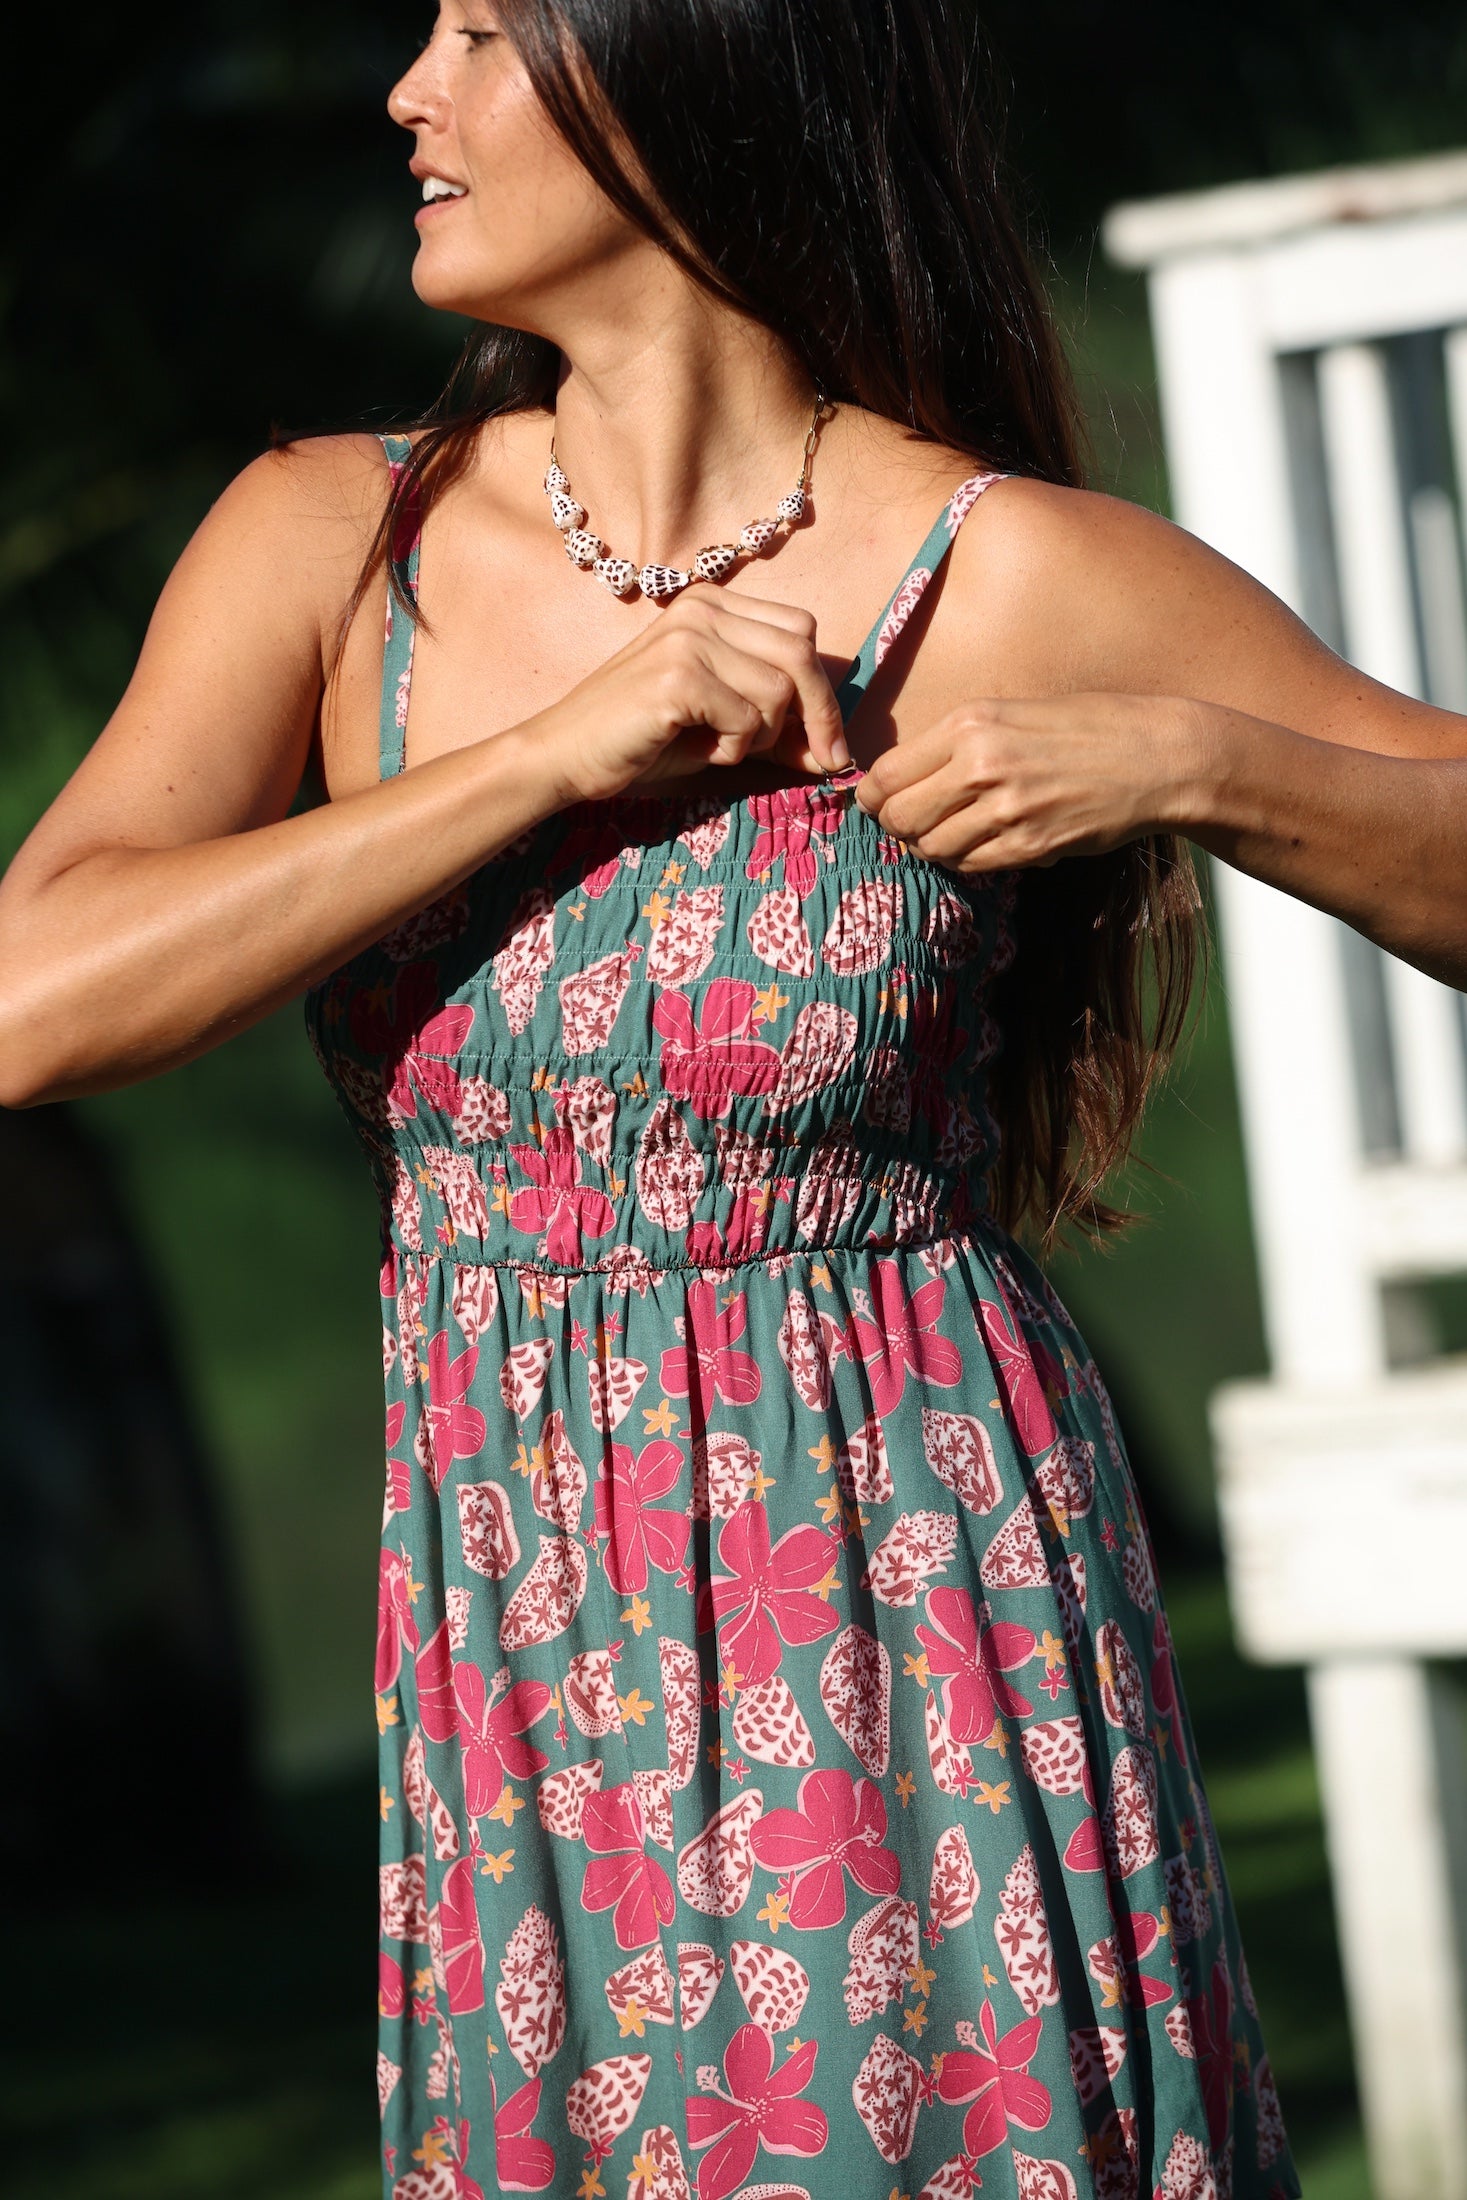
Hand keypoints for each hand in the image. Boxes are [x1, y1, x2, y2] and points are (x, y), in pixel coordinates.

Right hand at [530, 583, 848, 806]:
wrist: (565, 753)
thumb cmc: (642, 740)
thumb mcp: (721, 729)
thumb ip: (778, 732)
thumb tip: (840, 756)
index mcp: (712, 604)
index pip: (800, 631)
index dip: (823, 689)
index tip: (828, 742)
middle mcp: (702, 609)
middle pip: (800, 653)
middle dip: (820, 715)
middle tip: (823, 761)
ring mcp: (688, 638)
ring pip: (777, 691)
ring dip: (759, 737)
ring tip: (715, 744)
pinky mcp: (677, 677)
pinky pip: (746, 719)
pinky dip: (732, 749)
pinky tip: (695, 748)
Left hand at [851, 692, 1196, 870]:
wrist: (1156, 757)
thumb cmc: (1088, 728)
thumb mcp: (1013, 713)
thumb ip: (958, 743)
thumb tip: (906, 779)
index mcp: (971, 724)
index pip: (887, 775)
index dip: (873, 796)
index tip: (879, 801)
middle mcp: (981, 765)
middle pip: (898, 816)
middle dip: (896, 825)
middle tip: (911, 824)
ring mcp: (1005, 810)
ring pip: (931, 847)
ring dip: (932, 846)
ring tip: (952, 833)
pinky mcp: (1030, 845)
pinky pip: (970, 865)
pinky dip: (966, 860)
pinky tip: (984, 843)